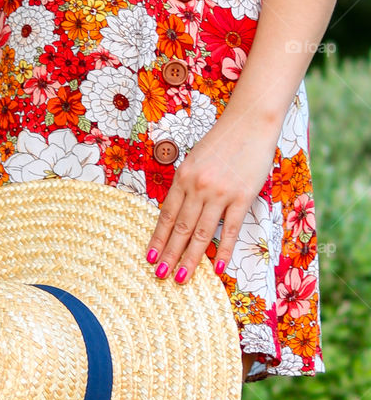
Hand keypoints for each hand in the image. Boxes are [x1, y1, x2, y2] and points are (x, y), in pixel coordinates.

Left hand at [144, 112, 280, 283]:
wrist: (250, 122)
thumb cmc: (222, 141)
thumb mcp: (194, 161)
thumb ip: (186, 186)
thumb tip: (177, 213)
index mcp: (182, 178)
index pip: (165, 216)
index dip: (157, 239)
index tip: (150, 257)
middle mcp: (197, 188)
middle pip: (179, 228)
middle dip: (169, 255)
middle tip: (160, 276)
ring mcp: (220, 193)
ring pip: (200, 233)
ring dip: (190, 258)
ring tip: (180, 278)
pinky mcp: (242, 196)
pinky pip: (230, 229)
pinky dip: (223, 250)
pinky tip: (217, 267)